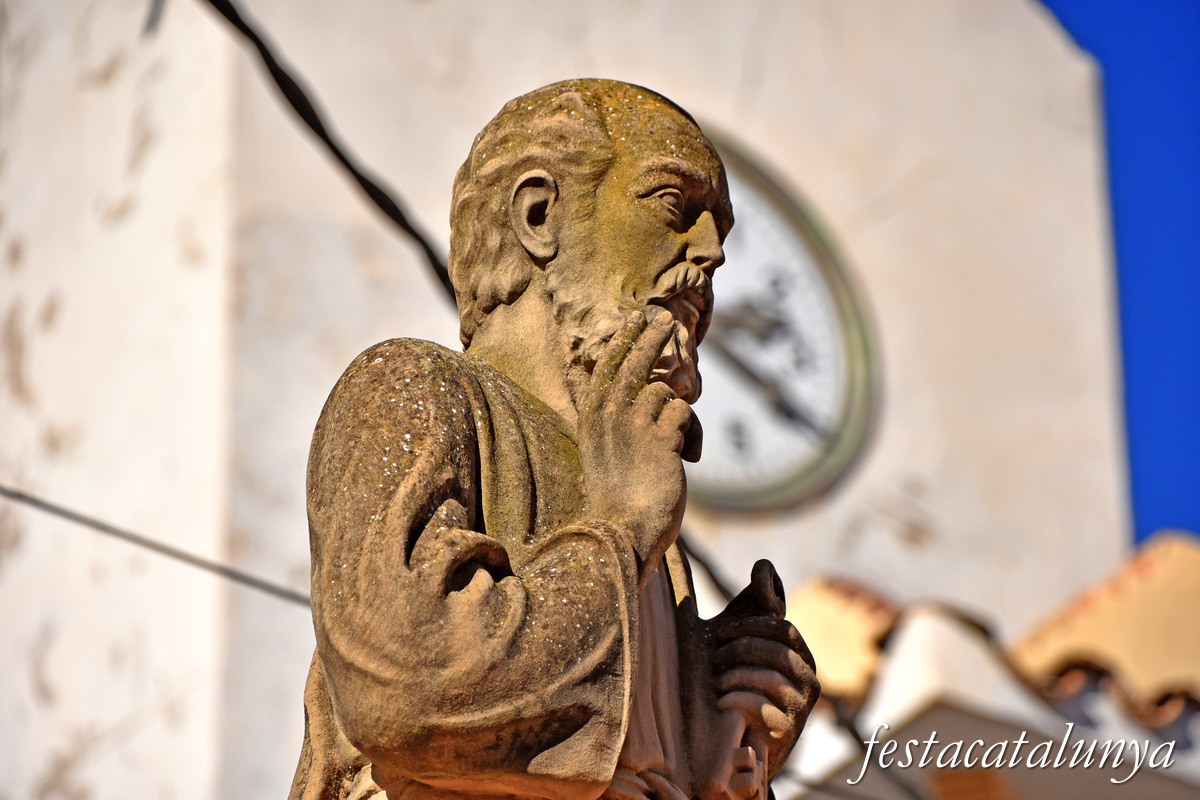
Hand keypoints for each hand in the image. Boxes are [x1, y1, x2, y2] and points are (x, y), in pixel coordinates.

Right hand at [577, 312, 693, 568]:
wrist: (620, 533)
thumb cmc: (616, 500)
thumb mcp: (605, 455)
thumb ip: (619, 425)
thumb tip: (651, 396)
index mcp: (590, 419)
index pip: (606, 366)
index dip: (621, 339)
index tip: (634, 319)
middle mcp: (608, 414)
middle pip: (634, 360)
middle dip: (651, 335)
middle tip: (665, 319)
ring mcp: (634, 423)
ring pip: (665, 393)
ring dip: (674, 415)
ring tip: (669, 447)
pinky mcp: (660, 437)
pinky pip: (682, 414)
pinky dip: (686, 433)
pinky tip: (679, 459)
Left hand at [707, 561, 819, 778]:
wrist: (730, 741)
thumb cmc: (735, 681)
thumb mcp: (742, 638)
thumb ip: (753, 603)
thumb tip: (765, 566)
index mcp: (799, 655)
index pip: (782, 627)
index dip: (749, 625)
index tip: (719, 632)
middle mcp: (808, 681)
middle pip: (778, 651)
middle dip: (740, 650)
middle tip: (714, 659)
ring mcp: (800, 709)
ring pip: (771, 678)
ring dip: (735, 676)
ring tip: (716, 683)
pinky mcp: (786, 735)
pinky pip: (764, 708)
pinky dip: (737, 700)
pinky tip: (722, 702)